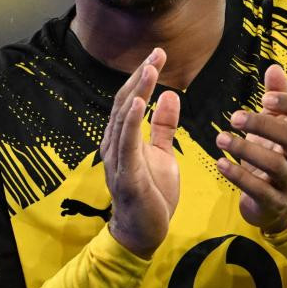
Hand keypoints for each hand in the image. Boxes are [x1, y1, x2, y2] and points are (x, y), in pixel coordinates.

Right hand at [103, 48, 181, 257]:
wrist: (144, 233)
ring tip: (150, 70)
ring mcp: (118, 160)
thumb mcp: (164, 154)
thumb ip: (164, 126)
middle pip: (124, 102)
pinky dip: (132, 121)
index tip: (159, 55)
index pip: (130, 100)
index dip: (143, 77)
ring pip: (124, 118)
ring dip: (137, 92)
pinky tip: (139, 102)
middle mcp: (115, 144)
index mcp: (123, 138)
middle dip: (141, 77)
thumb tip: (170, 95)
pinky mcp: (126, 175)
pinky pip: (127, 143)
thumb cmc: (152, 194)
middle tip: (157, 54)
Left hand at [216, 64, 286, 233]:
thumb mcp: (277, 125)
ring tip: (220, 138)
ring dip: (245, 149)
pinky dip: (238, 176)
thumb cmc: (275, 155)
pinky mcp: (275, 202)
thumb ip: (278, 97)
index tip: (265, 97)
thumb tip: (274, 68)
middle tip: (235, 117)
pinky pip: (259, 190)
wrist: (276, 203)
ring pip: (275, 165)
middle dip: (263, 125)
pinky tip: (220, 163)